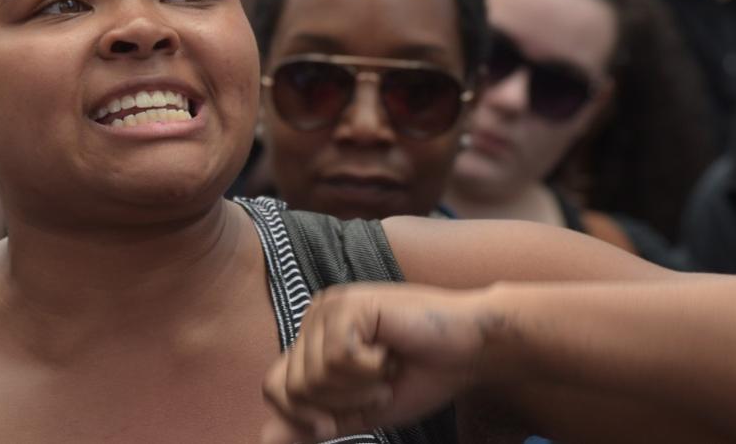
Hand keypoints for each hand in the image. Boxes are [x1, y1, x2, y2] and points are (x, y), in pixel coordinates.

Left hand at [260, 283, 496, 443]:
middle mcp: (316, 316)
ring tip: (389, 369)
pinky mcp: (350, 304)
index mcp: (315, 338)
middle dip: (341, 403)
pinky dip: (370, 371)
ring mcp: (331, 306)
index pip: (276, 387)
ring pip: (313, 375)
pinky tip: (392, 353)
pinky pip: (337, 359)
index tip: (337, 422)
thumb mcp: (360, 412)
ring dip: (360, 389)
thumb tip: (263, 439)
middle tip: (380, 386)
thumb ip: (314, 424)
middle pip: (294, 386)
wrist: (471, 351)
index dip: (304, 416)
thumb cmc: (422, 377)